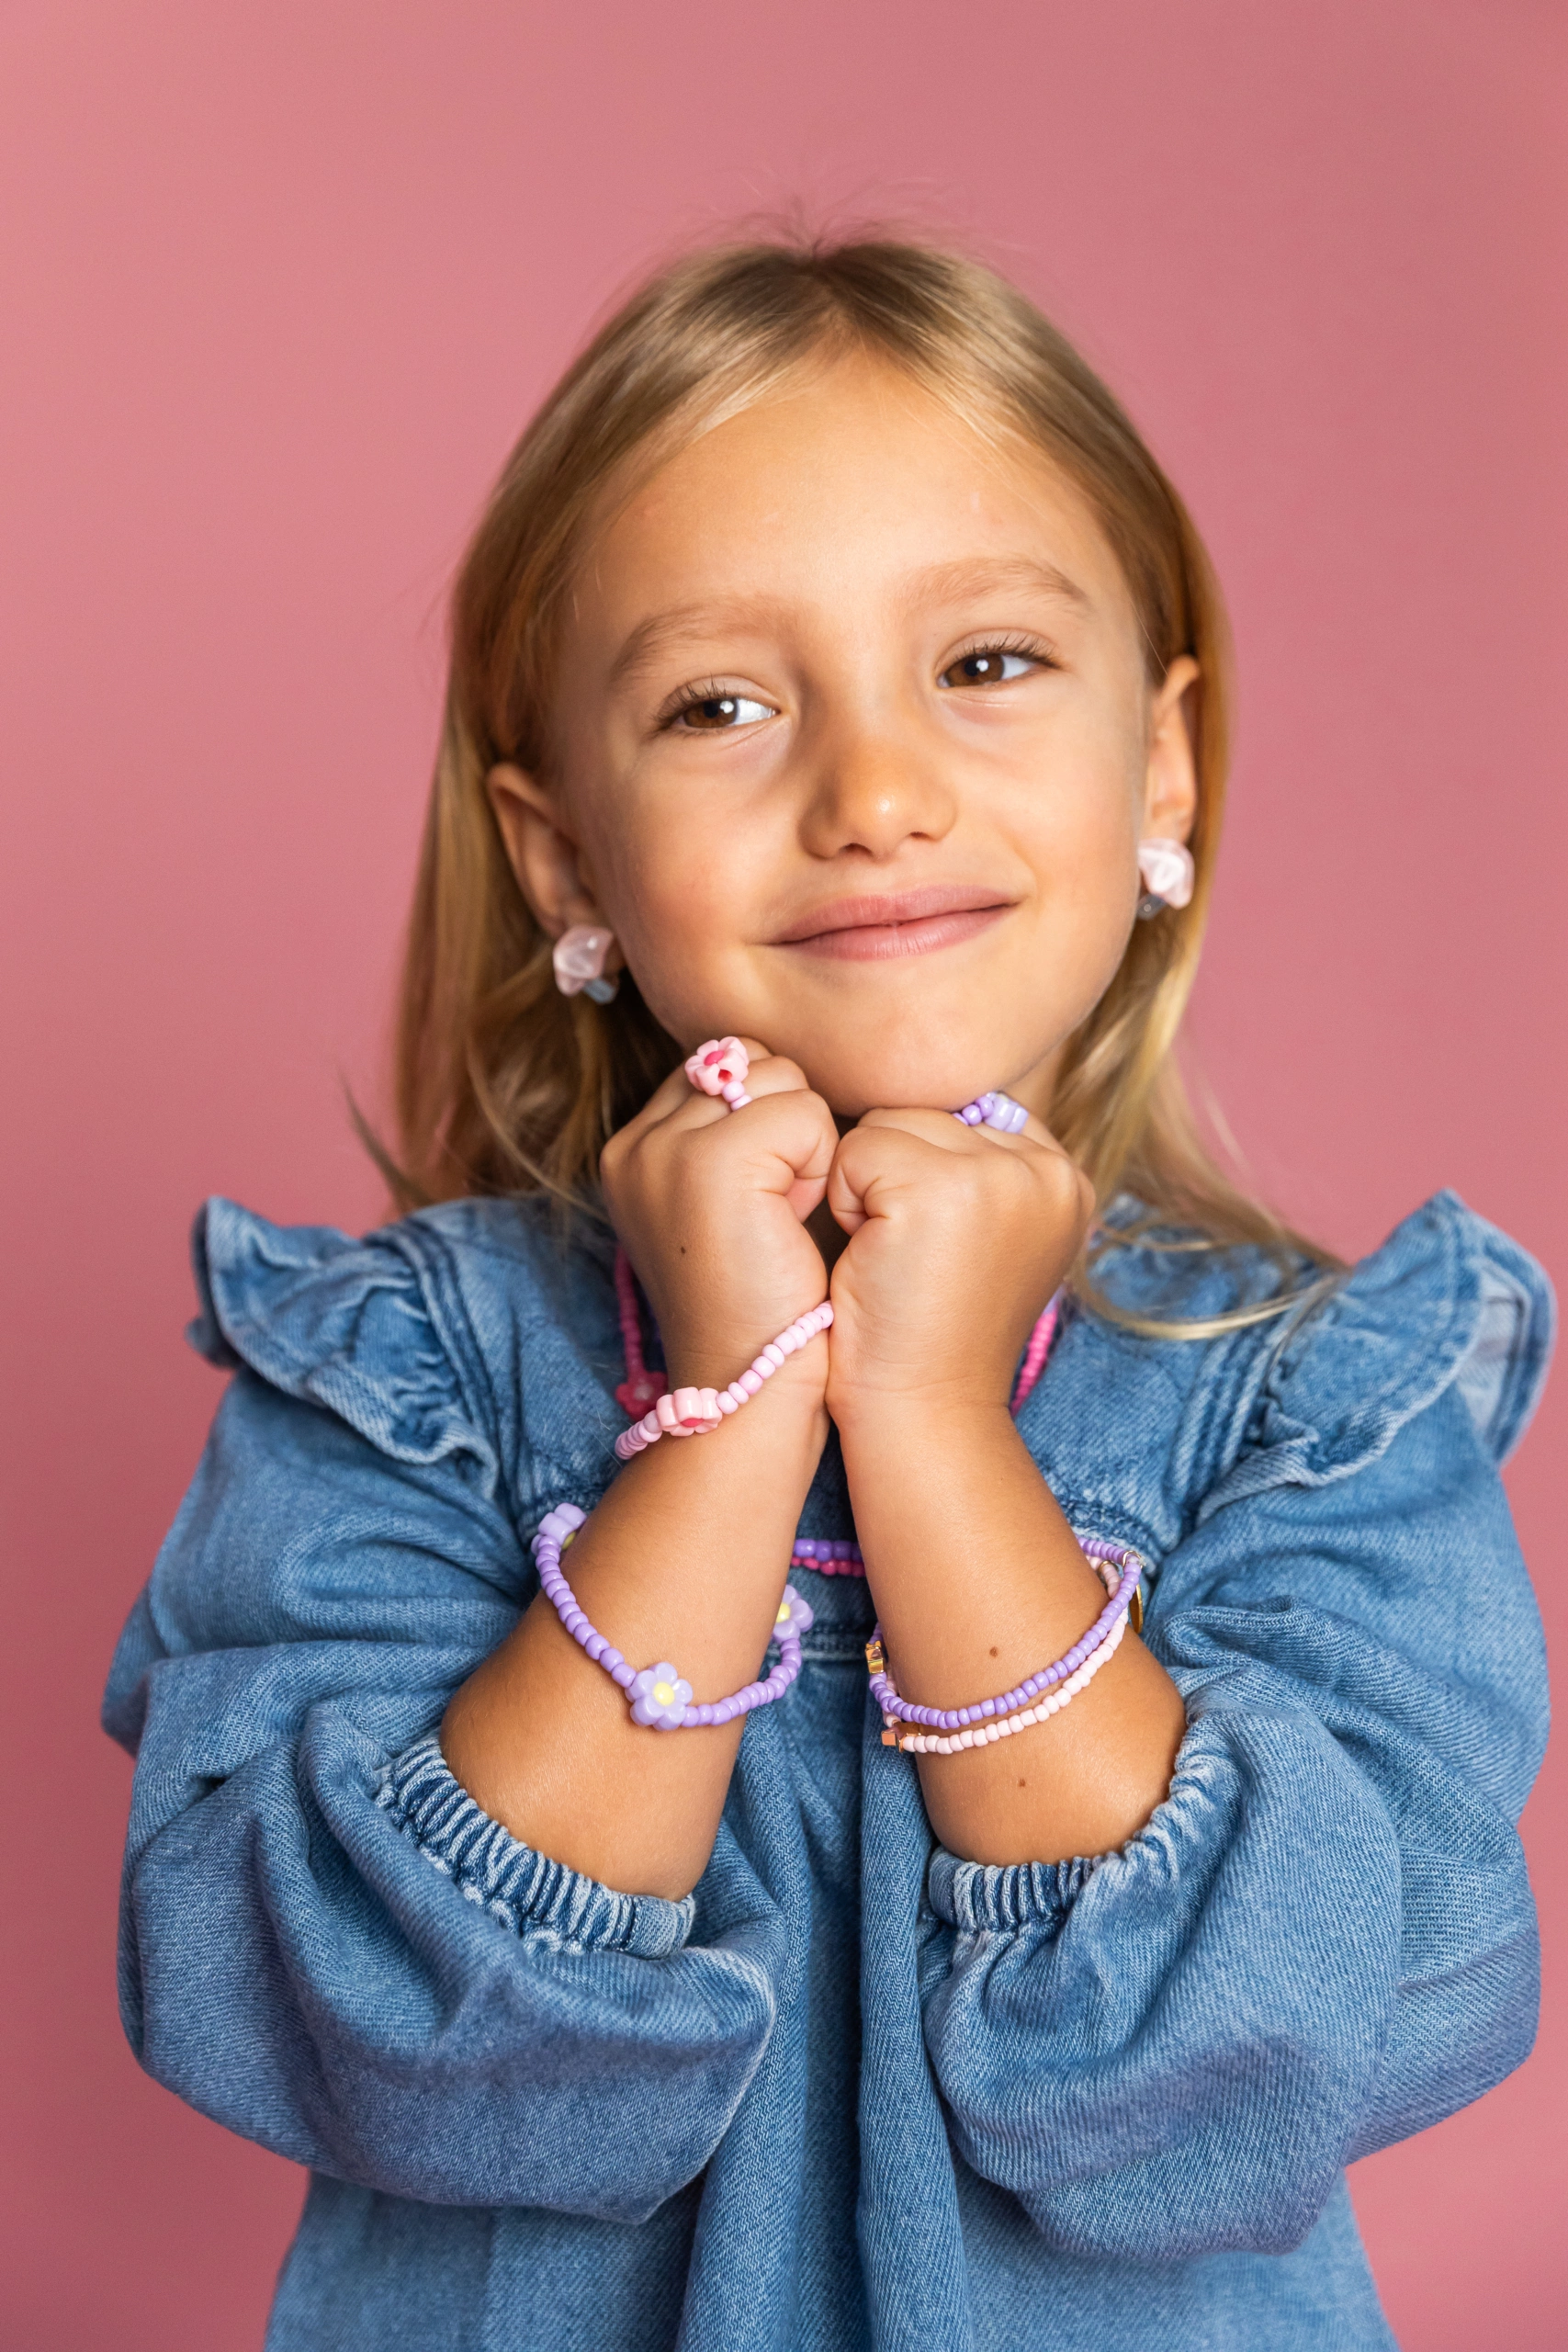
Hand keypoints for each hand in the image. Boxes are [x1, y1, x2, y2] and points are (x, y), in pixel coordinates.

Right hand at [600, 1043, 838, 1392]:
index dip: (766, 1119)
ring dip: (806, 1144)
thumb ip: (731, 1134)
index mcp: (630, 1150)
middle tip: (774, 1212)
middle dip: (786, 1126)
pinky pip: (804, 1113)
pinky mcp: (712, 1162)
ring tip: (782, 1216)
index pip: (722, 1063)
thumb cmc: (761, 1299)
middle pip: (752, 1061)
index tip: (762, 1198)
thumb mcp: (726, 1206)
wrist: (751, 1382)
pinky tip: (794, 1222)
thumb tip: (772, 1071)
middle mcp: (634, 1142)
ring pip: (781, 1080)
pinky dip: (818, 1166)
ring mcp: (666, 1150)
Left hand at [823, 1109, 1093, 1421]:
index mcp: (1066, 1178)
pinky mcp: (941, 1190)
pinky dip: (845, 1204)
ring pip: (888, 1124)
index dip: (923, 1175)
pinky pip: (856, 1151)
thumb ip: (982, 1167)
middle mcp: (1048, 1169)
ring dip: (867, 1186)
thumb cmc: (933, 1325)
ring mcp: (1000, 1176)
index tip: (935, 1250)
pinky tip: (873, 1258)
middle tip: (912, 1258)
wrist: (923, 1409)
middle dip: (896, 1177)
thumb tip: (939, 1101)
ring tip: (894, 1255)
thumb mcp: (989, 1236)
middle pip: (926, 1113)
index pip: (963, 1116)